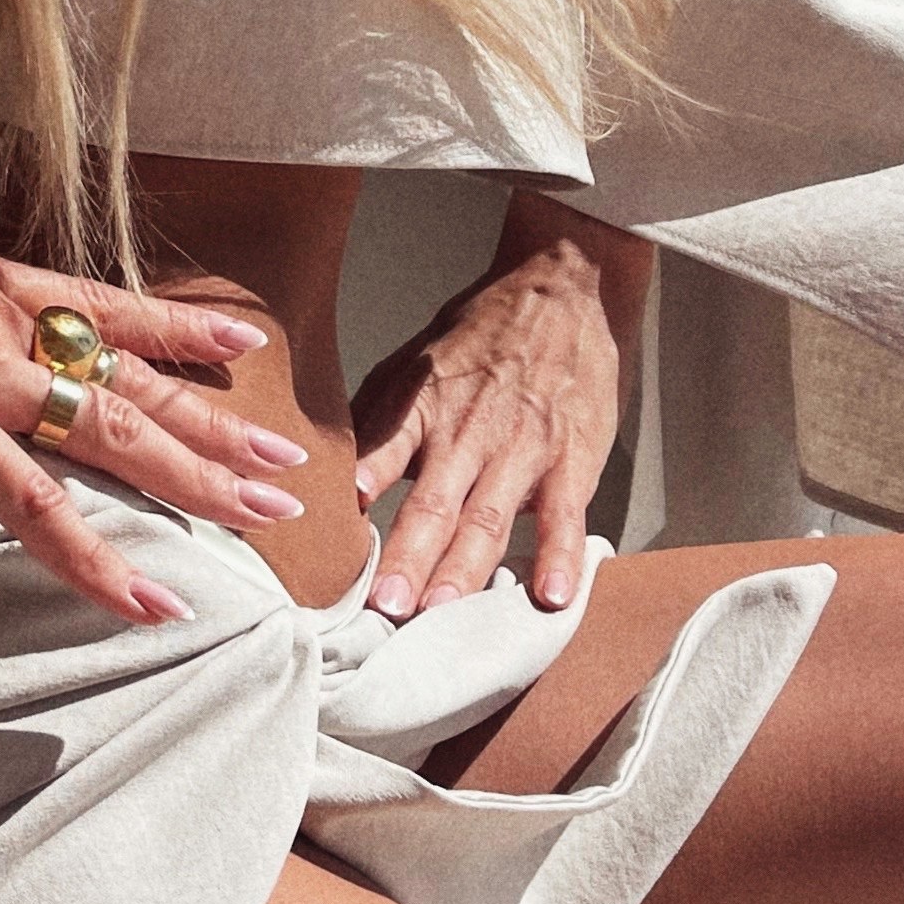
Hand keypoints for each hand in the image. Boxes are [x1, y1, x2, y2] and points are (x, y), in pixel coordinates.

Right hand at [0, 152, 306, 628]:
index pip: (106, 307)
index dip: (179, 324)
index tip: (243, 337)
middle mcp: (6, 326)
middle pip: (135, 381)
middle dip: (216, 429)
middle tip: (287, 465)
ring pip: (117, 435)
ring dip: (198, 480)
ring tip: (268, 517)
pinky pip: (34, 504)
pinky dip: (94, 558)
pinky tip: (145, 597)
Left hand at [348, 197, 650, 617]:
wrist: (558, 292)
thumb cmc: (478, 338)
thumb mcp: (412, 365)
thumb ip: (376, 422)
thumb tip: (331, 477)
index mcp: (424, 407)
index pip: (383, 451)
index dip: (360, 491)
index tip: (333, 536)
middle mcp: (470, 432)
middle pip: (435, 503)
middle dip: (409, 557)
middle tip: (386, 606)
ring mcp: (523, 449)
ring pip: (491, 518)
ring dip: (466, 569)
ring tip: (443, 611)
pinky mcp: (572, 460)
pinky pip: (566, 515)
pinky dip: (561, 557)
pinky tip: (553, 597)